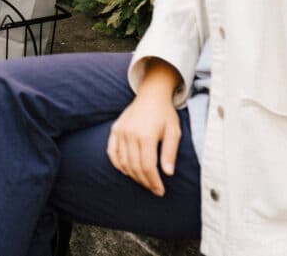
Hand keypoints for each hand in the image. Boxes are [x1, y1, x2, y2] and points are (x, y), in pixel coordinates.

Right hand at [107, 60, 181, 196]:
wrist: (152, 94)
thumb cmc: (165, 114)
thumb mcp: (174, 132)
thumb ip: (170, 153)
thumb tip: (168, 173)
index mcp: (146, 135)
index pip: (147, 167)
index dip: (153, 182)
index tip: (160, 191)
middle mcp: (130, 134)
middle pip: (135, 167)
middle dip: (145, 182)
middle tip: (153, 188)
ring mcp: (120, 132)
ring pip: (123, 162)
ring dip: (133, 176)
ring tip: (144, 181)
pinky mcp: (115, 130)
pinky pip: (112, 153)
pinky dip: (118, 165)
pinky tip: (128, 171)